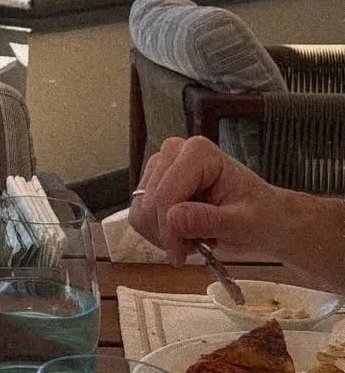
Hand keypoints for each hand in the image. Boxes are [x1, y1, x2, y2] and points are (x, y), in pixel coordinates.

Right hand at [129, 136, 283, 264]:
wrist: (267, 218)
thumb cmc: (261, 216)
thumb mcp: (244, 223)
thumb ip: (208, 220)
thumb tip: (172, 219)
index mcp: (198, 152)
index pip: (167, 192)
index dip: (169, 228)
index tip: (180, 256)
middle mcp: (174, 151)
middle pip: (150, 200)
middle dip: (167, 232)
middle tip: (194, 250)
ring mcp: (161, 165)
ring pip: (141, 207)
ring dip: (162, 233)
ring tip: (193, 240)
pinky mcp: (154, 182)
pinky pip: (140, 212)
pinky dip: (157, 232)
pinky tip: (182, 234)